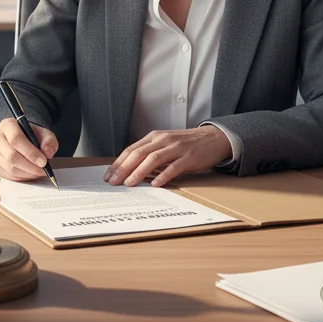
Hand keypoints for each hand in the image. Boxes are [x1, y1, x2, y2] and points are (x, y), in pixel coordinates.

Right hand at [0, 116, 58, 181]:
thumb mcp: (44, 134)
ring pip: (10, 168)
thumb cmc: (32, 136)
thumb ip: (49, 142)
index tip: (44, 161)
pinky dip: (22, 177)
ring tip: (39, 172)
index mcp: (8, 125)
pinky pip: (8, 176)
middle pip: (11, 156)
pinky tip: (31, 174)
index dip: (30, 152)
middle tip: (43, 170)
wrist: (21, 140)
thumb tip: (48, 154)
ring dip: (27, 173)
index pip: (16, 139)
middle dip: (30, 166)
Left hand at [105, 127, 232, 187]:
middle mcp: (163, 140)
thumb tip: (131, 170)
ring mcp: (176, 148)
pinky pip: (174, 167)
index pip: (131, 150)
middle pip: (138, 154)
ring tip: (129, 184)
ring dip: (139, 172)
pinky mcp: (189, 157)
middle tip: (113, 182)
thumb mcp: (166, 144)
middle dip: (123, 169)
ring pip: (153, 159)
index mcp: (155, 136)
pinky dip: (163, 176)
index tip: (108, 175)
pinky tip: (155, 184)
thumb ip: (150, 153)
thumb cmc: (187, 144)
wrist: (214, 138)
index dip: (118, 163)